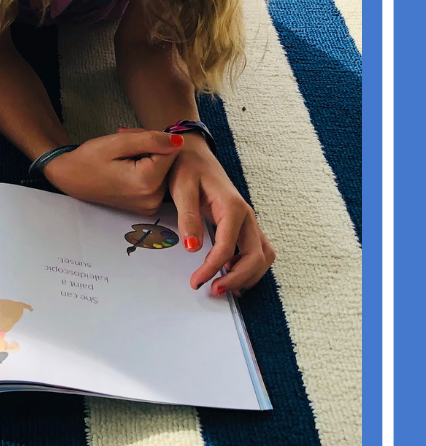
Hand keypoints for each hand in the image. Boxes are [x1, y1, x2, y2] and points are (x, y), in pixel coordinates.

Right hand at [43, 130, 183, 214]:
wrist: (71, 178)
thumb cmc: (90, 158)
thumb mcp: (118, 143)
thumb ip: (150, 140)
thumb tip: (179, 141)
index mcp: (147, 182)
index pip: (171, 150)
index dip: (154, 139)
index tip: (132, 139)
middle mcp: (153, 199)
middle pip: (169, 162)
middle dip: (153, 149)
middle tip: (126, 146)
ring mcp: (151, 206)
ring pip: (165, 171)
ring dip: (150, 159)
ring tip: (125, 157)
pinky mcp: (148, 207)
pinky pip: (159, 182)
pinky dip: (148, 171)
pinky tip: (129, 168)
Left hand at [167, 136, 275, 295]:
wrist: (194, 154)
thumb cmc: (187, 169)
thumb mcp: (182, 189)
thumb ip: (188, 218)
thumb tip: (192, 249)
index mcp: (232, 207)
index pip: (228, 247)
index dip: (213, 268)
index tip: (196, 282)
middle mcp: (247, 216)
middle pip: (255, 256)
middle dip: (237, 278)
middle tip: (213, 291)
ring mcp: (249, 221)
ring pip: (263, 256)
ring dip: (248, 275)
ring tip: (223, 287)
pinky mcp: (245, 225)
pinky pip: (258, 251)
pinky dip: (250, 267)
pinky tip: (231, 275)